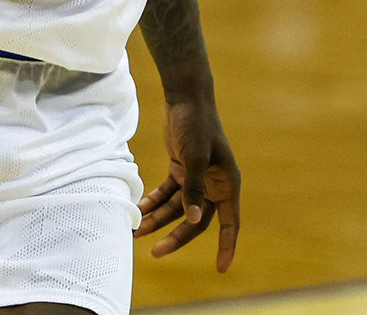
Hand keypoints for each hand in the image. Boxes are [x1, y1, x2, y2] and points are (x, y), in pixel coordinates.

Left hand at [135, 98, 240, 270]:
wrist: (185, 97)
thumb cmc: (197, 124)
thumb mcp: (195, 157)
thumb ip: (194, 189)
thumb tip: (194, 221)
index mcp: (227, 183)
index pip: (229, 221)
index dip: (226, 246)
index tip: (221, 268)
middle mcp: (213, 184)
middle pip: (196, 220)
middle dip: (176, 236)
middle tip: (156, 252)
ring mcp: (196, 178)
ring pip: (177, 209)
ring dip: (158, 220)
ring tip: (137, 233)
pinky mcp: (179, 170)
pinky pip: (166, 194)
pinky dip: (153, 203)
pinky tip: (138, 212)